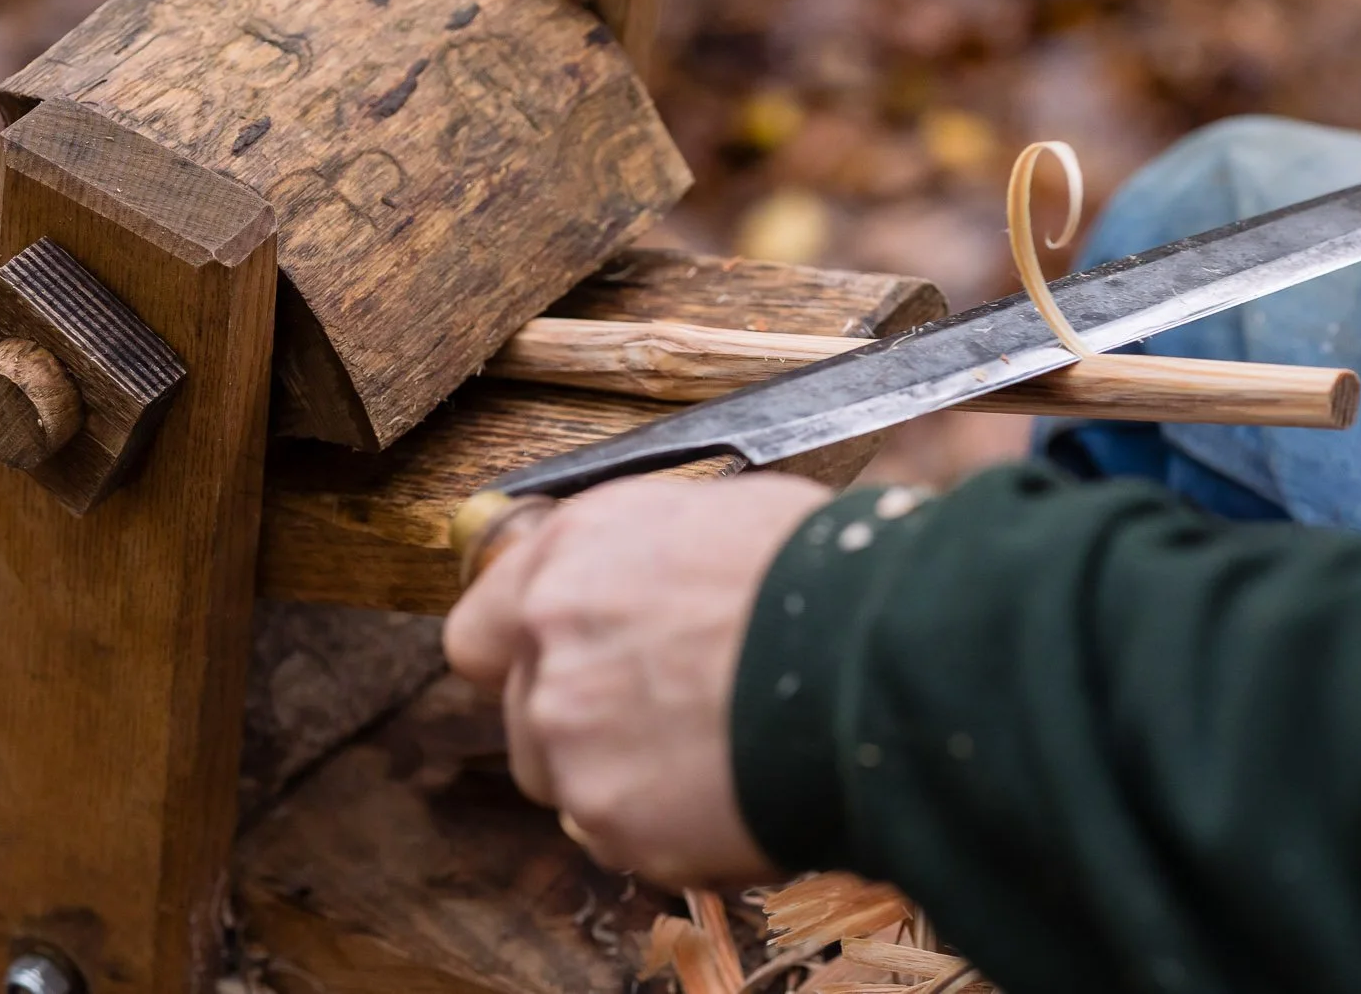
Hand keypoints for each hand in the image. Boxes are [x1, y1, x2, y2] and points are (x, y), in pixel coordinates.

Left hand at [442, 472, 831, 888]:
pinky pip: (623, 840)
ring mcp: (571, 733)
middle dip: (590, 725)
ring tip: (719, 756)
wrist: (878, 654)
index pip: (482, 631)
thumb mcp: (716, 519)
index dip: (527, 656)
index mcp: (570, 555)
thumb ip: (642, 565)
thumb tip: (644, 589)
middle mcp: (549, 638)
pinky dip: (672, 833)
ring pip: (570, 784)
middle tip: (677, 718)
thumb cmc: (825, 574)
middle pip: (529, 716)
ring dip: (626, 782)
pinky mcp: (610, 815)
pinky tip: (737, 792)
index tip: (566, 671)